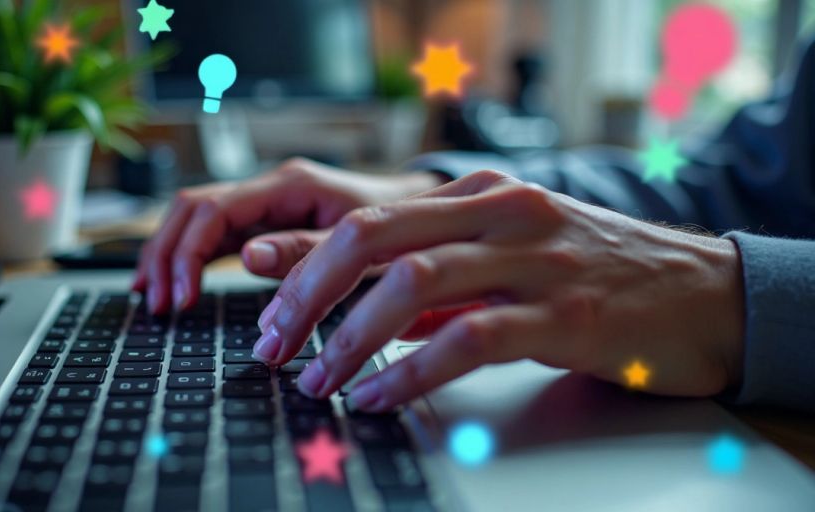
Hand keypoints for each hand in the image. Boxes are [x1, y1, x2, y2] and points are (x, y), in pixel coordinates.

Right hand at [133, 158, 443, 312]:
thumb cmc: (398, 226)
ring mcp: (264, 203)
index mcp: (289, 185)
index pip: (214, 210)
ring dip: (169, 255)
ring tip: (152, 299)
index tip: (182, 299)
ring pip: (195, 219)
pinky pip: (214, 234)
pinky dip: (189, 258)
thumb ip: (305, 251)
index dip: (189, 254)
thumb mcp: (359, 243)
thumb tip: (247, 258)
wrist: (421, 212)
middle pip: (191, 209)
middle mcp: (270, 187)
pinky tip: (175, 285)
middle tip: (156, 304)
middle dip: (166, 255)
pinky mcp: (265, 221)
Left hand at [254, 170, 745, 411]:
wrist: (709, 292)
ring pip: (412, 284)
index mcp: (479, 195)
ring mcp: (534, 260)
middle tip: (274, 343)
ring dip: (350, 338)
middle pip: (371, 237)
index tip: (267, 307)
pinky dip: (411, 373)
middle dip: (307, 293)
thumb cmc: (601, 276)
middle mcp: (500, 212)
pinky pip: (468, 340)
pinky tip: (382, 397)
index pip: (367, 217)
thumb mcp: (511, 260)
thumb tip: (369, 316)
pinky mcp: (567, 316)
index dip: (304, 262)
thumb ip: (443, 283)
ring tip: (320, 379)